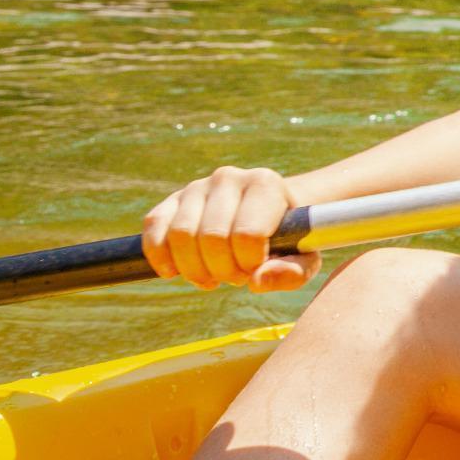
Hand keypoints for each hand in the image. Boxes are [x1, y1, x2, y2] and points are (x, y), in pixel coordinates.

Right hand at [142, 167, 321, 292]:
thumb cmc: (288, 238)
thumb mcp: (305, 257)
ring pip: (180, 235)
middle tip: (235, 276)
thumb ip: (294, 272)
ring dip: (193, 269)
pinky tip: (175, 272)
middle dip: (222, 270)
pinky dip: (160, 256)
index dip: (248, 263)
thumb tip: (257, 281)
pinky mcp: (172, 201)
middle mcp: (229, 177)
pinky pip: (154, 227)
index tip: (256, 268)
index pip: (246, 234)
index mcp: (265, 183)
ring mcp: (197, 187)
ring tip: (212, 276)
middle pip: (211, 238)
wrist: (269, 214)